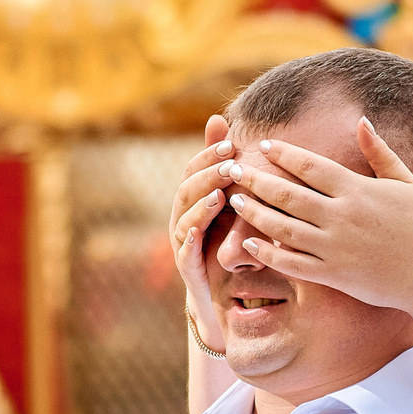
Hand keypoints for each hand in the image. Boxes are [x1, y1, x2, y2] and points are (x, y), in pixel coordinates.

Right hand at [168, 116, 232, 351]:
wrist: (217, 294)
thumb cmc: (225, 241)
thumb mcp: (231, 204)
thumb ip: (227, 169)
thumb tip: (220, 119)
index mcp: (190, 200)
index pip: (194, 171)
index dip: (208, 155)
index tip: (231, 145)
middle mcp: (181, 218)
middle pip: (187, 191)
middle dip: (208, 177)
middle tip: (230, 167)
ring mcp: (182, 243)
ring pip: (184, 220)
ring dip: (200, 206)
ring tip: (219, 196)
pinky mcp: (187, 268)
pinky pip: (185, 252)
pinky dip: (190, 240)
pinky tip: (199, 230)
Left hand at [221, 118, 412, 310]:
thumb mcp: (405, 182)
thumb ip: (380, 152)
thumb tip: (361, 121)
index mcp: (358, 190)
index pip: (310, 166)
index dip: (283, 154)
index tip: (261, 145)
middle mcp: (342, 217)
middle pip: (288, 194)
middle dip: (256, 179)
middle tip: (232, 169)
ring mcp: (335, 248)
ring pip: (283, 228)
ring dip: (255, 213)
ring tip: (234, 201)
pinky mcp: (333, 275)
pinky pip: (292, 263)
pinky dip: (268, 253)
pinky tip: (250, 243)